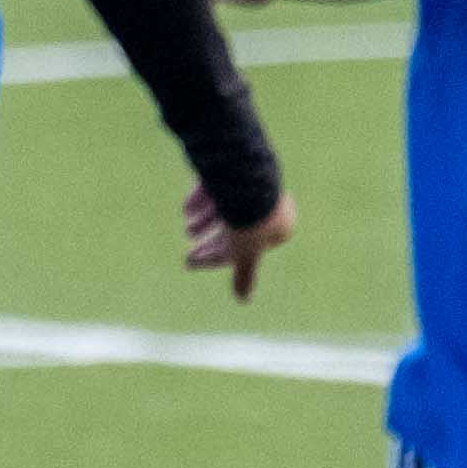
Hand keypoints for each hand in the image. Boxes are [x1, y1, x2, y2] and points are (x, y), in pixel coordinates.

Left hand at [181, 185, 295, 299]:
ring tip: (188, 228)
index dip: (214, 258)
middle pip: (235, 229)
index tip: (189, 262)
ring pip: (226, 208)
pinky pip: (219, 188)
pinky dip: (202, 200)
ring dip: (205, 222)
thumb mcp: (246, 253)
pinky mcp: (237, 167)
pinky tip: (187, 210)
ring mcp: (254, 184)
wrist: (247, 177)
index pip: (244, 248)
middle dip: (209, 242)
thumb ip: (245, 275)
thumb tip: (244, 300)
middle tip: (188, 254)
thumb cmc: (251, 220)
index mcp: (279, 225)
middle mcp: (269, 204)